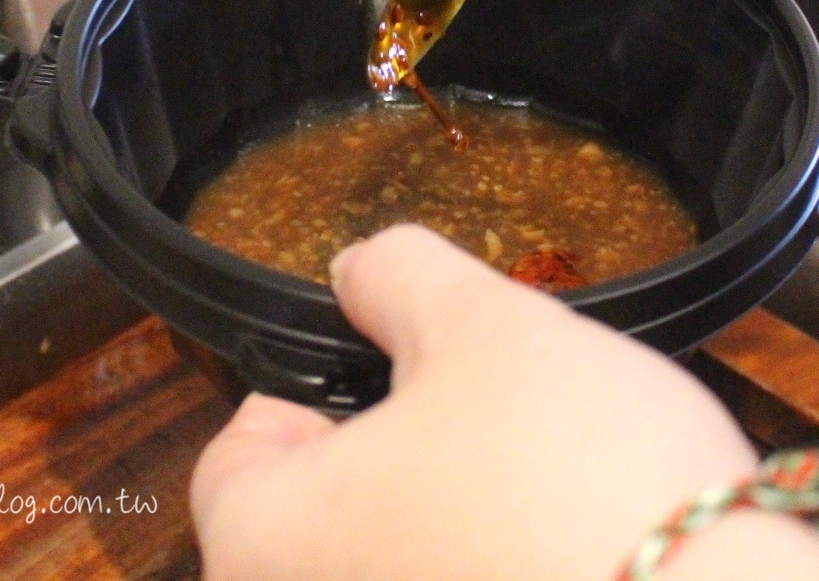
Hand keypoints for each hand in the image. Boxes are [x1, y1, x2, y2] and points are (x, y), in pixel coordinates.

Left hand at [190, 224, 818, 580]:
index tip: (386, 371)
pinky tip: (573, 560)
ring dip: (450, 534)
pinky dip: (502, 577)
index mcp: (260, 542)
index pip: (237, 454)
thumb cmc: (581, 481)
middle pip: (319, 525)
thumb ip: (401, 277)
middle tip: (485, 424)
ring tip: (545, 493)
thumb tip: (361, 269)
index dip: (310, 393)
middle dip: (396, 467)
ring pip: (397, 573)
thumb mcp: (488, 327)